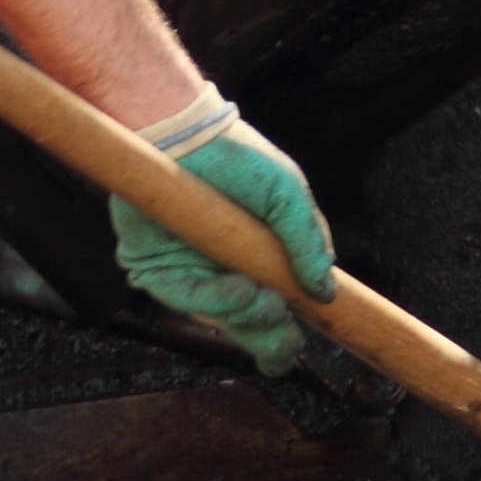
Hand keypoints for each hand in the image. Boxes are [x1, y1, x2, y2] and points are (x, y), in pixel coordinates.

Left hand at [111, 106, 335, 376]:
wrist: (183, 132)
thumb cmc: (237, 157)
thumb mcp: (287, 196)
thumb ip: (308, 244)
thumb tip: (327, 294)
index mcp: (255, 263)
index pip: (269, 316)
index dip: (281, 339)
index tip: (295, 347)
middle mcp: (219, 274)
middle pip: (245, 329)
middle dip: (270, 340)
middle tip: (288, 339)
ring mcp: (186, 273)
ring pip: (220, 320)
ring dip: (250, 316)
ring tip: (269, 300)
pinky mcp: (153, 267)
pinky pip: (186, 299)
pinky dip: (217, 300)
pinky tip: (242, 288)